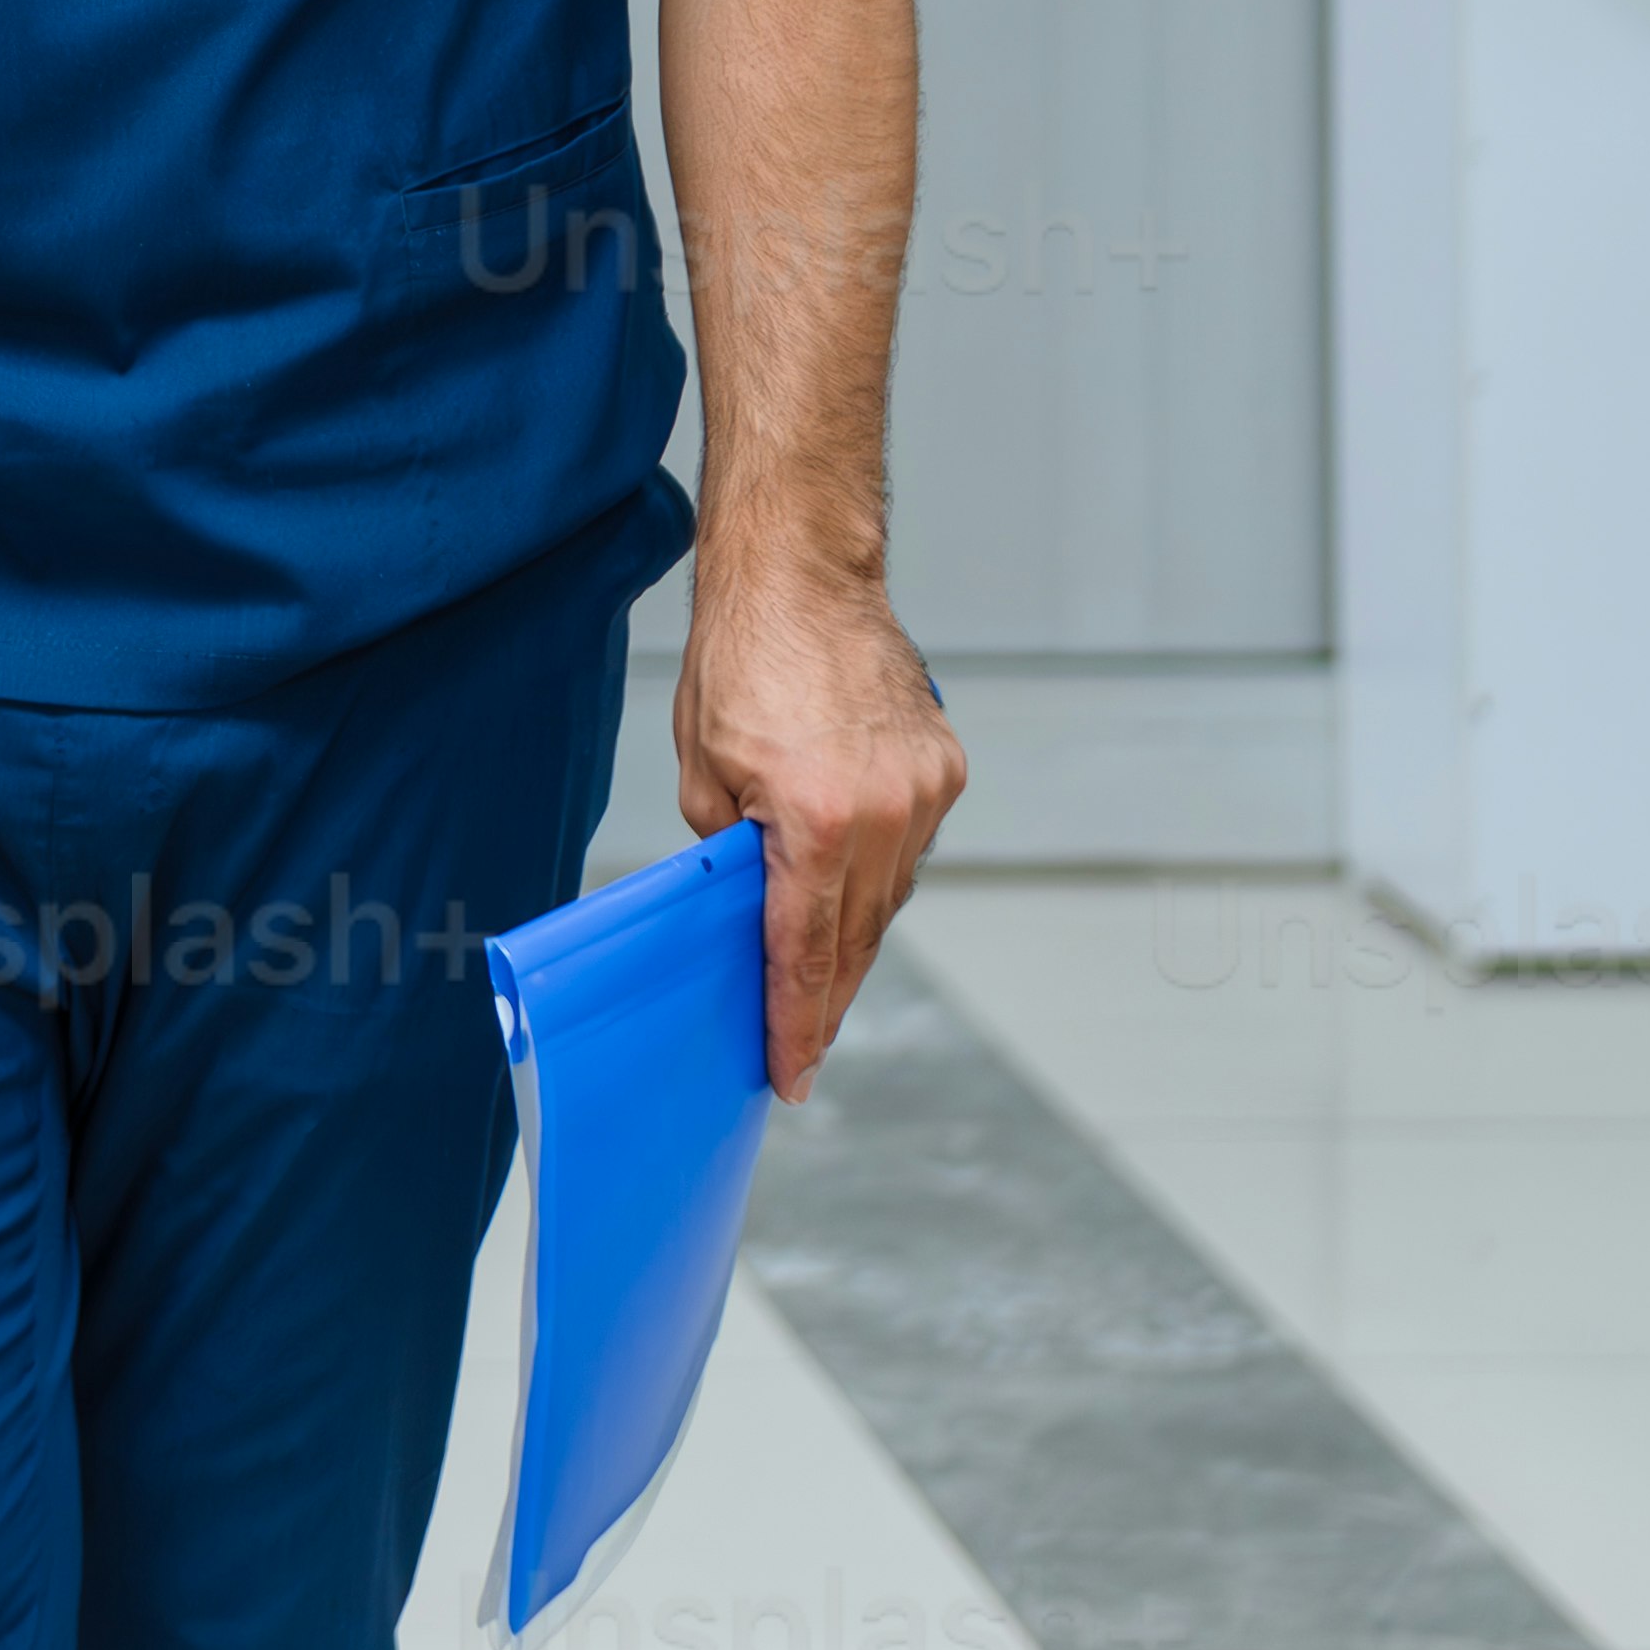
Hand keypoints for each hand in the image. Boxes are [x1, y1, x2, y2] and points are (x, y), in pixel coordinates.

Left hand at [666, 541, 965, 1095]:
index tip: (792, 1075)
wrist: (802, 575)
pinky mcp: (945, 767)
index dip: (796, 1024)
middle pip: (855, 939)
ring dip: (852, 936)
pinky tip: (848, 884)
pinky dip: (878, 872)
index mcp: (817, 823)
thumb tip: (747, 907)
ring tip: (820, 978)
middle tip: (803, 1048)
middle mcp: (886, 816)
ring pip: (889, 898)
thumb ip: (731, 852)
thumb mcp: (704, 771)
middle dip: (826, 1001)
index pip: (804, 953)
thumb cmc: (741, 661)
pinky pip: (910, 848)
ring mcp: (925, 792)